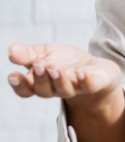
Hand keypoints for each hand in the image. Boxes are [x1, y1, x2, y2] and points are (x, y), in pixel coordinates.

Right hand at [9, 43, 124, 141]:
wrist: (96, 68)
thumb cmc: (65, 61)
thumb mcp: (45, 52)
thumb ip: (28, 54)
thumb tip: (11, 50)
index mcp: (40, 82)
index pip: (25, 89)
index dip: (19, 85)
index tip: (13, 76)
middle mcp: (55, 89)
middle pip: (43, 90)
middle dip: (40, 78)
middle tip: (40, 65)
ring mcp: (75, 88)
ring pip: (64, 90)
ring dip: (59, 80)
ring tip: (55, 68)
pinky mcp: (93, 84)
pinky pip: (88, 86)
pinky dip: (84, 80)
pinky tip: (80, 72)